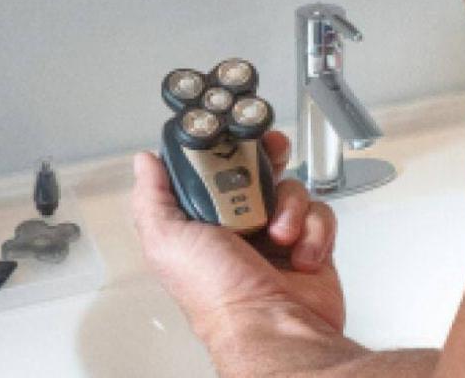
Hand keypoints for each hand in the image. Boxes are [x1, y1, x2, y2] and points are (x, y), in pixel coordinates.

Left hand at [131, 131, 343, 340]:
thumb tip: (145, 163)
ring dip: (289, 206)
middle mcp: (240, 226)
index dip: (225, 148)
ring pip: (291, 188)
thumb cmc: (216, 296)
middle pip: (258, 170)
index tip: (234, 135)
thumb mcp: (166, 242)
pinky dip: (314, 231)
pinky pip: (320, 213)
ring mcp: (277, 234)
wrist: (271, 330)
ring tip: (280, 235)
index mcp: (203, 221)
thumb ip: (152, 198)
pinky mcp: (309, 244)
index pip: (214, 169)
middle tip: (271, 157)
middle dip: (267, 159)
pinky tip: (300, 255)